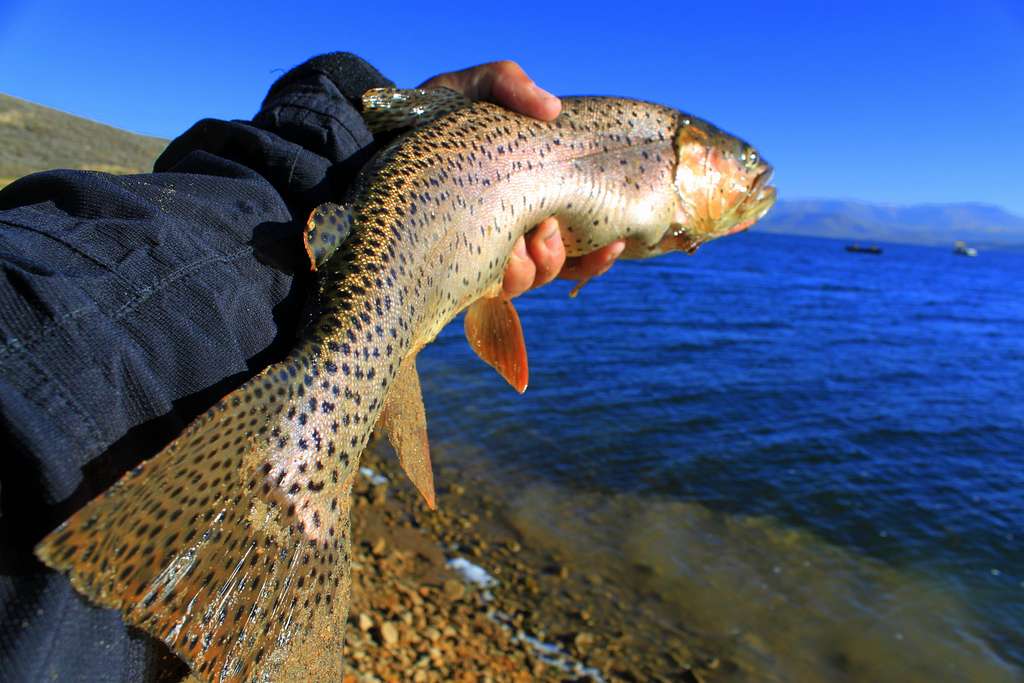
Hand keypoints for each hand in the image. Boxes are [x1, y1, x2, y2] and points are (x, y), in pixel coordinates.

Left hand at [419, 61, 624, 297]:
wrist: (367, 144)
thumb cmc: (427, 120)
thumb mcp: (469, 91)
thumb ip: (507, 83)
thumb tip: (550, 109)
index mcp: (525, 196)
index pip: (574, 232)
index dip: (599, 249)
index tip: (616, 239)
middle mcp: (509, 230)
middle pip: (557, 263)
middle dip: (560, 253)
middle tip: (543, 227)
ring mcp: (483, 252)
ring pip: (531, 279)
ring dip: (538, 264)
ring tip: (520, 240)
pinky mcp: (456, 269)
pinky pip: (498, 290)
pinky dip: (512, 278)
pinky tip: (508, 261)